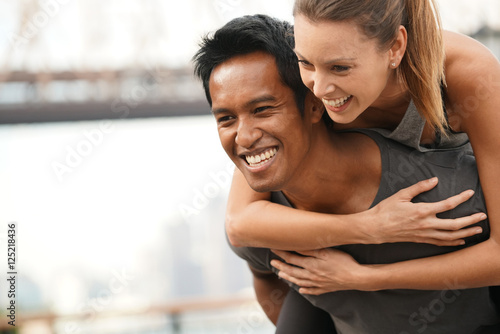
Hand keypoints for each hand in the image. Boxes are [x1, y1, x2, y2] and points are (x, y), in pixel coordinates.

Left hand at [270, 248, 368, 294]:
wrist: (357, 277)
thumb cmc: (343, 261)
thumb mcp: (326, 251)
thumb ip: (310, 249)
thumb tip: (296, 246)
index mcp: (311, 265)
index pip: (292, 258)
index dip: (281, 253)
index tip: (273, 248)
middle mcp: (311, 275)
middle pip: (292, 271)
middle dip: (281, 266)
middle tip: (272, 263)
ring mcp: (318, 284)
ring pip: (299, 281)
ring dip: (289, 277)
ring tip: (281, 274)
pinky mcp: (325, 288)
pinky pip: (312, 291)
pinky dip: (305, 290)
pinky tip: (301, 290)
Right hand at [365, 177, 485, 245]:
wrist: (375, 228)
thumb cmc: (386, 210)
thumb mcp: (401, 195)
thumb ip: (419, 187)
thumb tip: (434, 180)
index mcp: (422, 211)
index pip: (447, 205)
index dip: (461, 198)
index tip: (470, 193)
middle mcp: (426, 224)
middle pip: (454, 224)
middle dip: (470, 220)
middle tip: (482, 216)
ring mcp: (424, 234)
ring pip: (450, 236)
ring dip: (466, 233)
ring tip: (477, 229)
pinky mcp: (421, 240)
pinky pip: (441, 243)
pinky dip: (453, 243)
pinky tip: (461, 241)